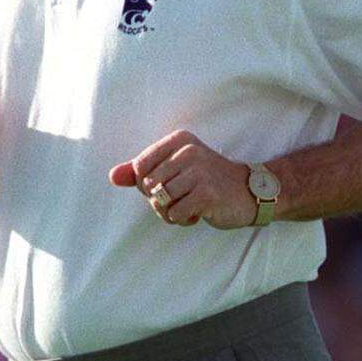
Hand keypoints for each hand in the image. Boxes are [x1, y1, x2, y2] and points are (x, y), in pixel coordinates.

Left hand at [109, 129, 257, 228]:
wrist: (248, 192)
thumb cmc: (207, 181)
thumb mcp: (175, 170)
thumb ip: (142, 172)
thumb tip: (113, 176)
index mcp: (178, 140)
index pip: (139, 166)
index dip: (146, 185)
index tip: (167, 185)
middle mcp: (188, 151)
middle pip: (148, 186)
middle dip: (159, 201)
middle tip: (179, 200)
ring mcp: (199, 171)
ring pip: (160, 201)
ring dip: (170, 213)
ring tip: (188, 207)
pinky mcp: (207, 193)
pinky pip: (175, 213)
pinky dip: (182, 219)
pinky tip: (197, 214)